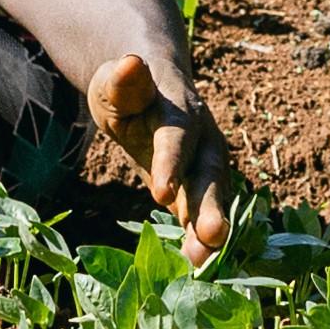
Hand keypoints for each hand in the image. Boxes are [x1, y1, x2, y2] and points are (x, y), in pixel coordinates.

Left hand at [89, 50, 242, 254]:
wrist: (151, 90)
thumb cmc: (125, 88)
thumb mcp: (115, 83)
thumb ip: (124, 82)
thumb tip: (129, 63)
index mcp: (179, 110)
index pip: (176, 137)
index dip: (171, 163)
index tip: (161, 194)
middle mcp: (202, 138)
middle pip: (210, 171)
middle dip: (211, 204)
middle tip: (214, 236)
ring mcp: (205, 163)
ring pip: (214, 195)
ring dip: (212, 226)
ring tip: (207, 260)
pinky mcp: (199, 186)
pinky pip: (204, 211)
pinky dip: (203, 237)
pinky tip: (198, 265)